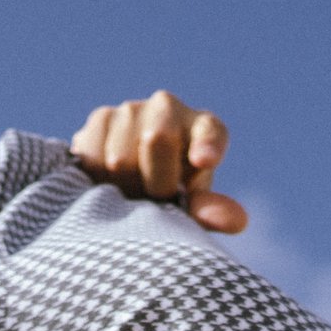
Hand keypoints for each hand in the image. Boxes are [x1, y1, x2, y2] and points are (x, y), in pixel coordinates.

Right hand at [70, 90, 249, 234]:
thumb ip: (209, 211)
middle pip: (157, 138)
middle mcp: (169, 108)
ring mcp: (133, 109)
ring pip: (120, 155)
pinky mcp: (100, 119)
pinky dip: (97, 178)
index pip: (210, 130)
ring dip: (123, 185)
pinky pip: (92, 155)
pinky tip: (105, 181)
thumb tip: (237, 221)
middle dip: (155, 181)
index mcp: (204, 127)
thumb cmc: (170, 195)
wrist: (125, 184)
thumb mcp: (190, 206)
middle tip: (155, 198)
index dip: (207, 144)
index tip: (204, 161)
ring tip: (129, 192)